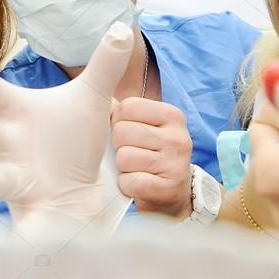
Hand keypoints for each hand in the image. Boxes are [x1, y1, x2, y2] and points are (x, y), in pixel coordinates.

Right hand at [0, 22, 134, 240]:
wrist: (81, 196)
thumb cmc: (71, 143)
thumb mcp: (91, 100)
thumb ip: (103, 66)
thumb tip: (120, 28)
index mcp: (10, 113)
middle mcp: (0, 146)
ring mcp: (11, 182)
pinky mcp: (30, 215)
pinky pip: (22, 225)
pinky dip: (24, 231)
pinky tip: (27, 237)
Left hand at [111, 98, 192, 218]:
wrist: (166, 196)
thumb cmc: (145, 154)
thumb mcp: (141, 124)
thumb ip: (123, 106)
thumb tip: (99, 82)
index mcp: (172, 115)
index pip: (127, 107)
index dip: (116, 122)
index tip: (129, 133)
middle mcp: (179, 137)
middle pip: (122, 132)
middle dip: (118, 147)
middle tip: (133, 155)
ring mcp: (177, 164)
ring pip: (124, 158)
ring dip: (122, 169)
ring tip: (136, 170)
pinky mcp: (169, 189)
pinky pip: (130, 182)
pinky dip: (127, 187)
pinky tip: (138, 186)